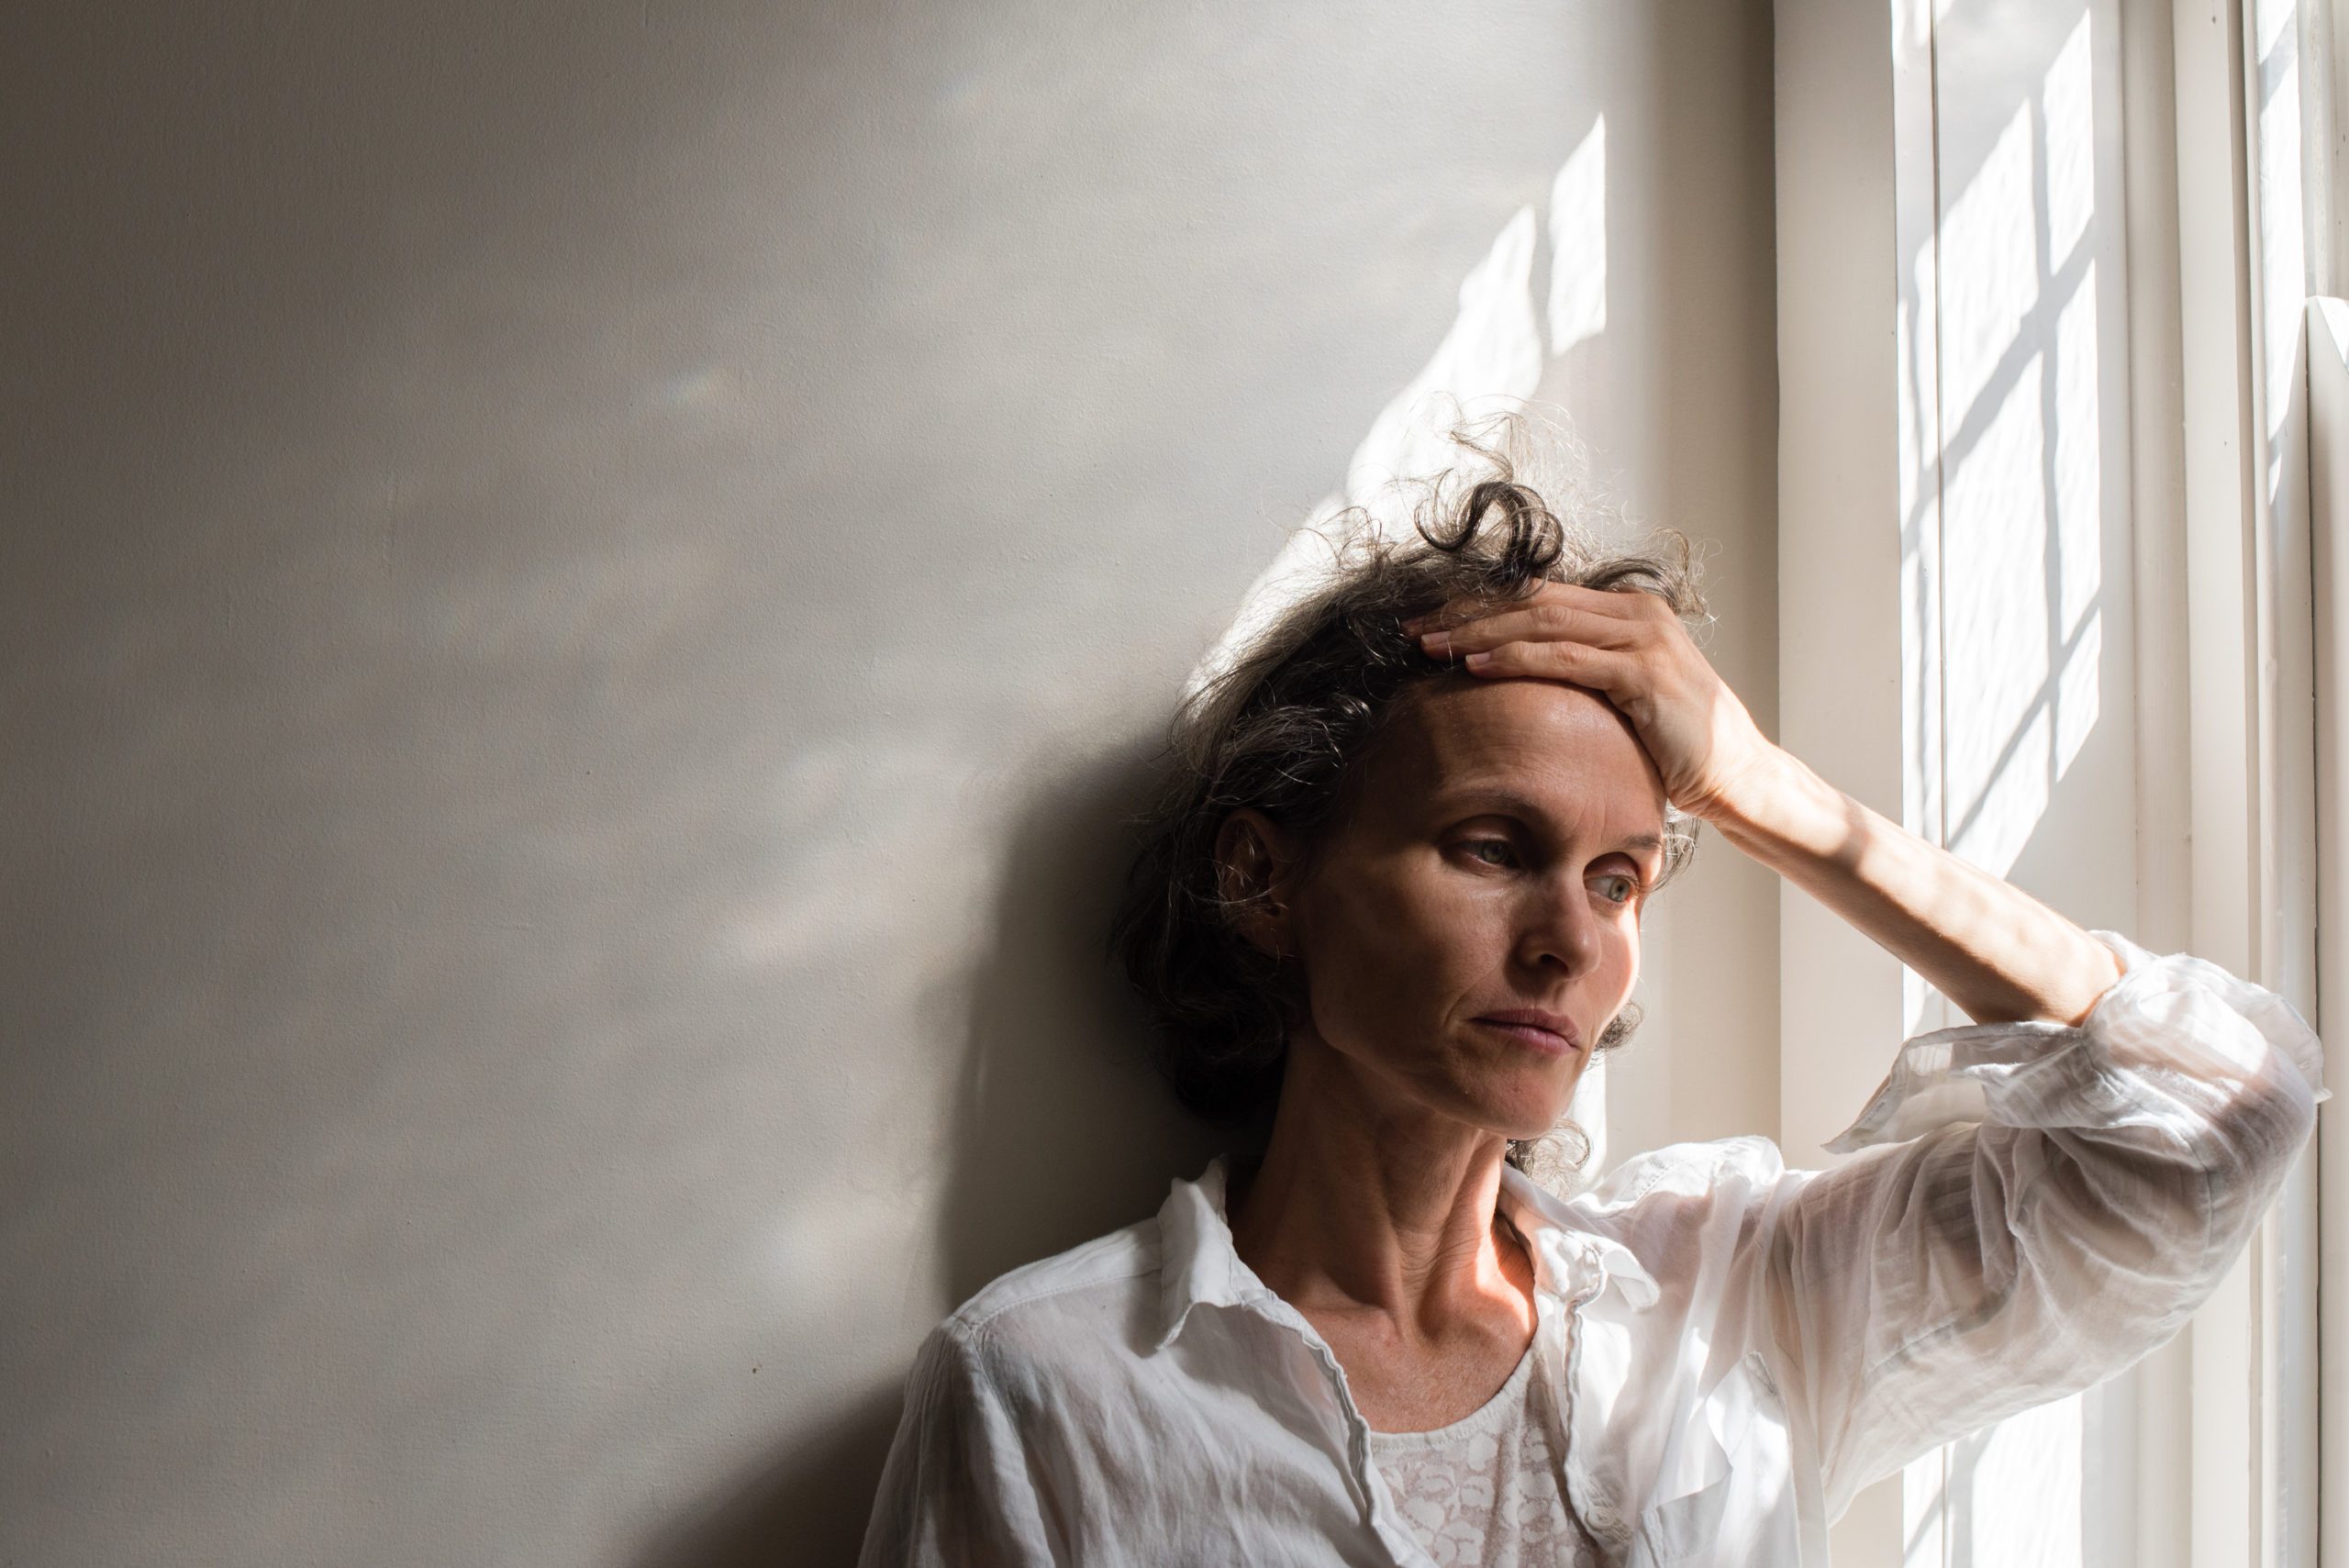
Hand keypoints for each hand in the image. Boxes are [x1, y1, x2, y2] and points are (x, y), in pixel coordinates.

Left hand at [1403, 584, 1779, 821]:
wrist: (1736, 774)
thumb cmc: (1674, 745)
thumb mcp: (1620, 697)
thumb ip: (1580, 674)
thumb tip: (1516, 678)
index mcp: (1627, 612)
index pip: (1540, 596)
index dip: (1481, 605)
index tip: (1432, 621)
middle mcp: (1636, 613)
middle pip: (1533, 600)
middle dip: (1468, 612)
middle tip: (1416, 628)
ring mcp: (1642, 638)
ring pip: (1542, 622)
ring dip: (1479, 632)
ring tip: (1432, 645)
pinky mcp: (1643, 672)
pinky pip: (1566, 659)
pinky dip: (1515, 659)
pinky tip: (1475, 666)